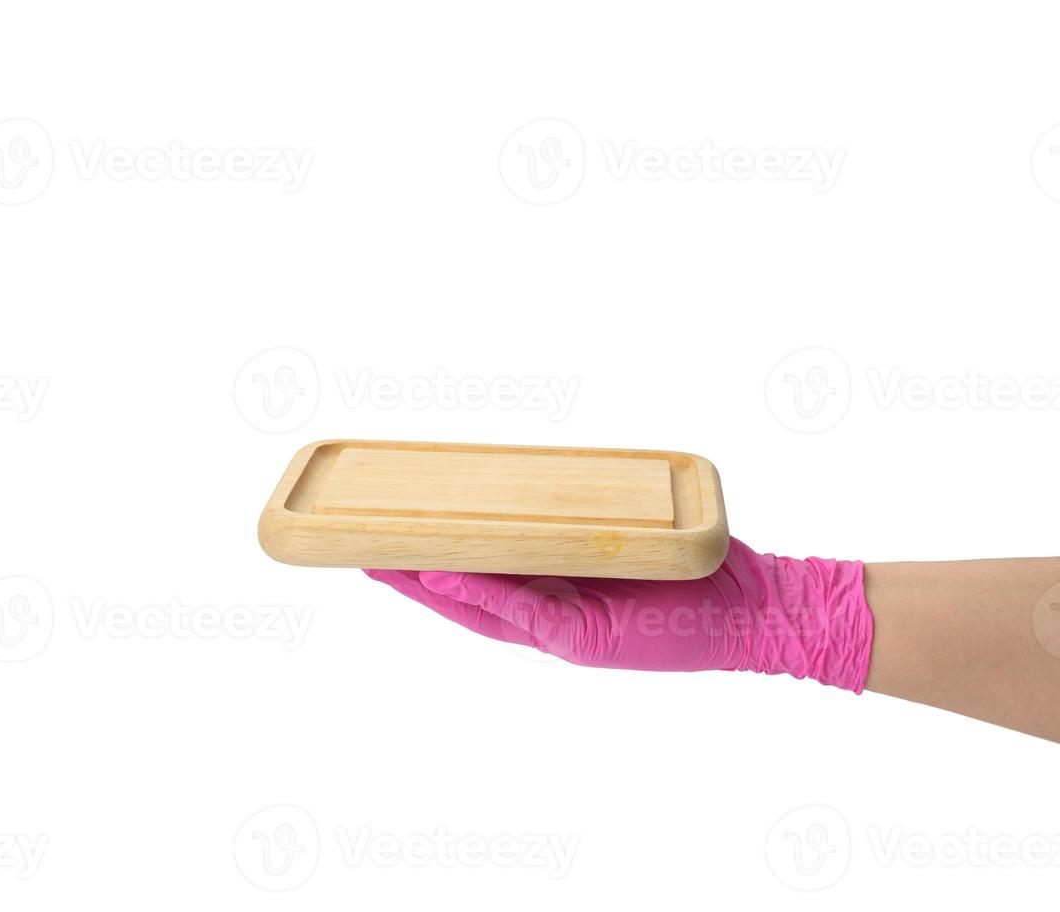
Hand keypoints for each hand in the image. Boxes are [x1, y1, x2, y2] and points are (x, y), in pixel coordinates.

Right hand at [365, 538, 872, 692]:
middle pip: (464, 596)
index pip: (481, 576)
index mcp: (556, 592)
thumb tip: (554, 476)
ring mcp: (562, 630)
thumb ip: (588, 518)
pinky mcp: (585, 638)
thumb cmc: (698, 567)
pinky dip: (479, 592)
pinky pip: (520, 612)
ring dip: (428, 583)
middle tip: (356, 547)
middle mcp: (550, 615)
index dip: (430, 561)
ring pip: (481, 608)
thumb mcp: (630, 534)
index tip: (388, 533)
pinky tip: (440, 570)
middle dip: (410, 574)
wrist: (759, 607)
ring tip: (378, 558)